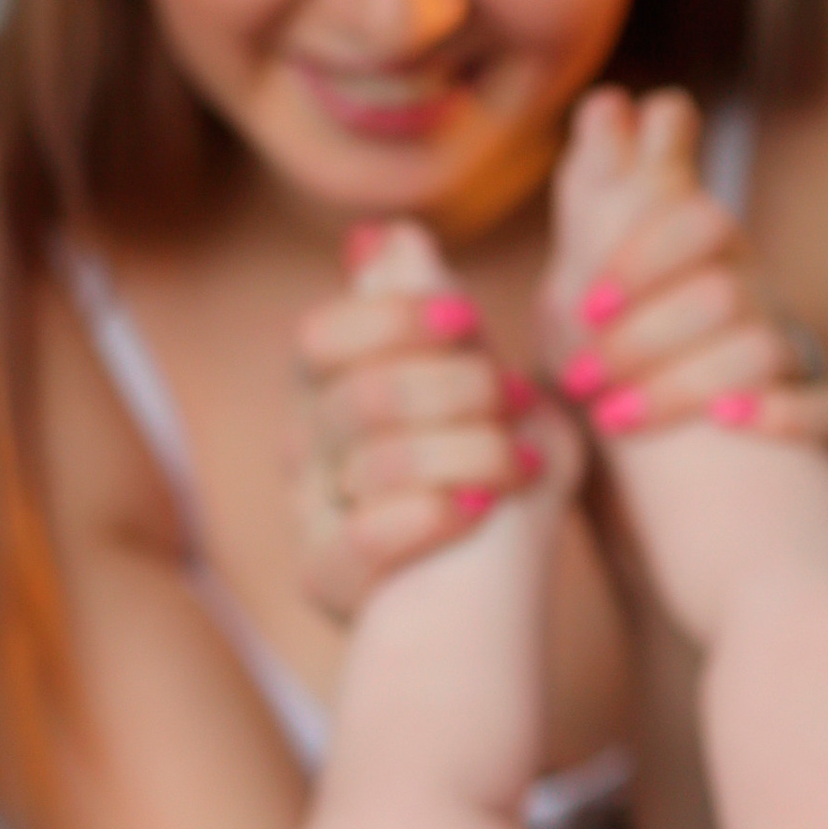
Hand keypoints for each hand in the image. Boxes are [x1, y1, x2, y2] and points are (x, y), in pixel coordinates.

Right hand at [291, 222, 546, 624]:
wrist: (518, 593)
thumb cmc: (504, 476)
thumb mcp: (490, 384)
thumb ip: (436, 311)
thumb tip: (389, 235)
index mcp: (334, 386)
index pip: (323, 336)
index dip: (394, 319)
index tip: (468, 320)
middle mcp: (307, 445)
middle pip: (361, 394)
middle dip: (456, 391)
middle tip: (513, 401)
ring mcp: (308, 513)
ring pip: (372, 462)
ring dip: (468, 455)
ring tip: (520, 465)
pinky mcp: (325, 578)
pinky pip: (360, 536)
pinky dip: (432, 516)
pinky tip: (481, 512)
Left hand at [539, 86, 827, 445]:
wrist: (666, 433)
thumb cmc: (627, 330)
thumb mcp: (598, 256)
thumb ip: (601, 181)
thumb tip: (606, 100)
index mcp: (714, 251)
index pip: (700, 224)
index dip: (644, 259)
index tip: (586, 305)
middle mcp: (761, 293)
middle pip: (723, 294)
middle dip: (645, 337)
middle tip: (580, 379)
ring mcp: (796, 352)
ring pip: (766, 352)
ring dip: (684, 384)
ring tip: (615, 417)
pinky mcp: (822, 413)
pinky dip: (790, 415)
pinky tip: (732, 423)